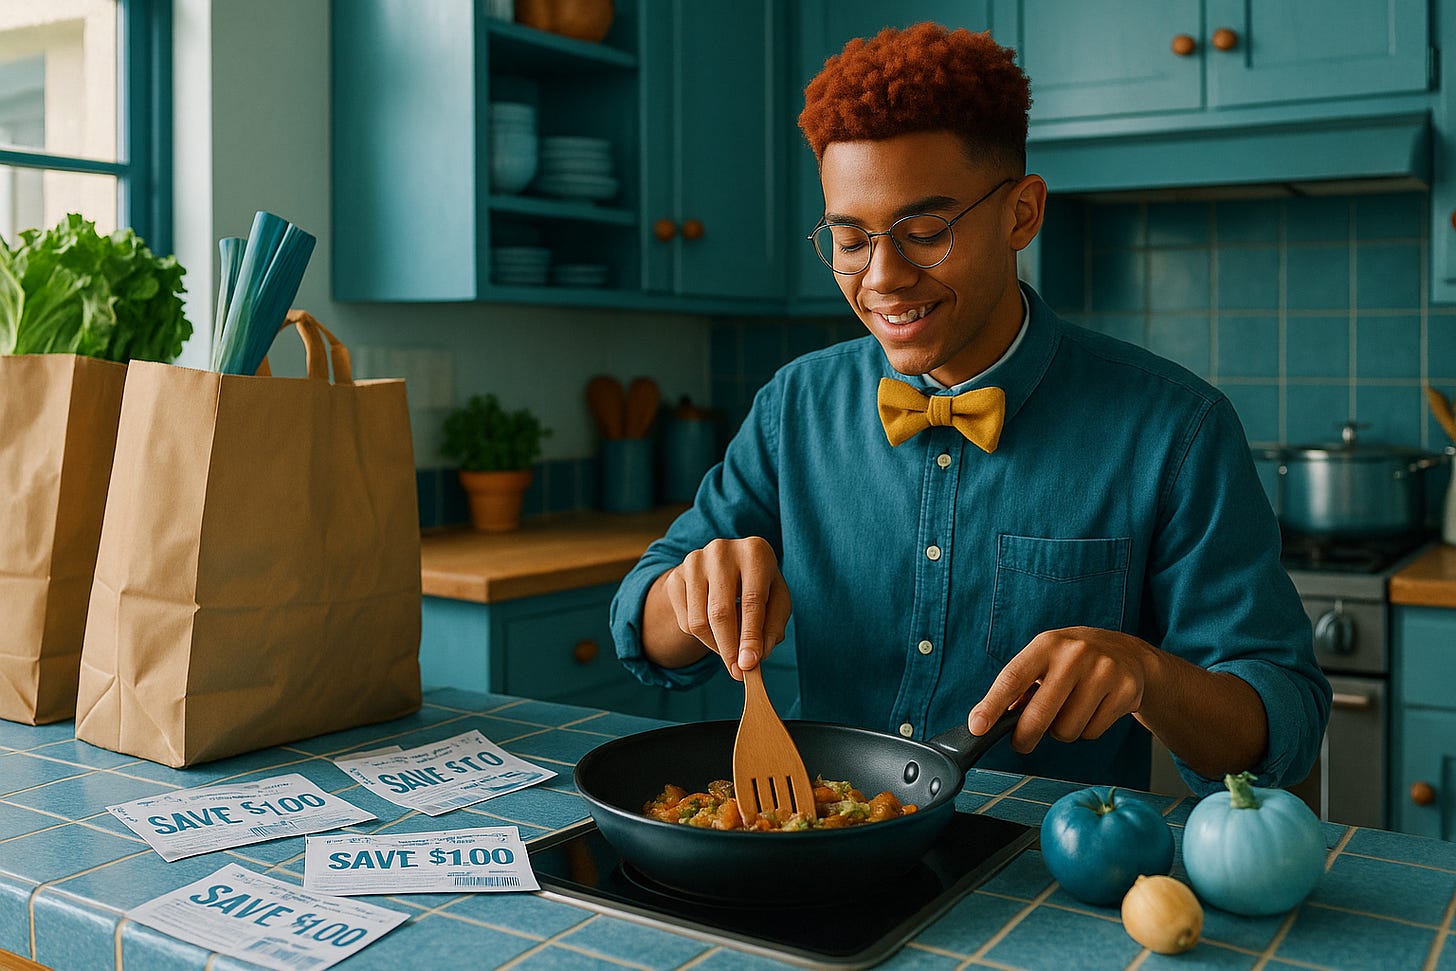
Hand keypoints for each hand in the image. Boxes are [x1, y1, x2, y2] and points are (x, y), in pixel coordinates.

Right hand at [658, 537, 791, 678]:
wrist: (724, 565)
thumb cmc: (758, 585)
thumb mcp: (777, 600)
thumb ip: (772, 628)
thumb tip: (755, 657)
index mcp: (755, 552)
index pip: (752, 602)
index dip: (750, 636)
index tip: (749, 665)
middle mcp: (721, 551)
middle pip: (720, 613)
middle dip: (729, 649)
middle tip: (737, 673)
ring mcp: (694, 562)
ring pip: (699, 622)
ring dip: (716, 646)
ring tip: (730, 648)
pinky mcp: (676, 576)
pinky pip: (685, 622)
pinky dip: (702, 637)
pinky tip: (714, 628)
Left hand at [967, 626, 1157, 753]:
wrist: (1127, 654)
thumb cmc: (1072, 660)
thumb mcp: (1043, 661)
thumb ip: (1017, 688)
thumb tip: (986, 720)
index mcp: (1046, 644)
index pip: (1013, 678)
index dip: (992, 705)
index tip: (977, 727)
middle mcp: (1075, 654)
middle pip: (1039, 714)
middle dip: (1025, 737)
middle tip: (1022, 743)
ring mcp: (1103, 671)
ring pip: (1066, 730)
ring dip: (1061, 731)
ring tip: (1069, 710)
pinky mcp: (1125, 691)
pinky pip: (1091, 733)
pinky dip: (1086, 730)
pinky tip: (1093, 710)